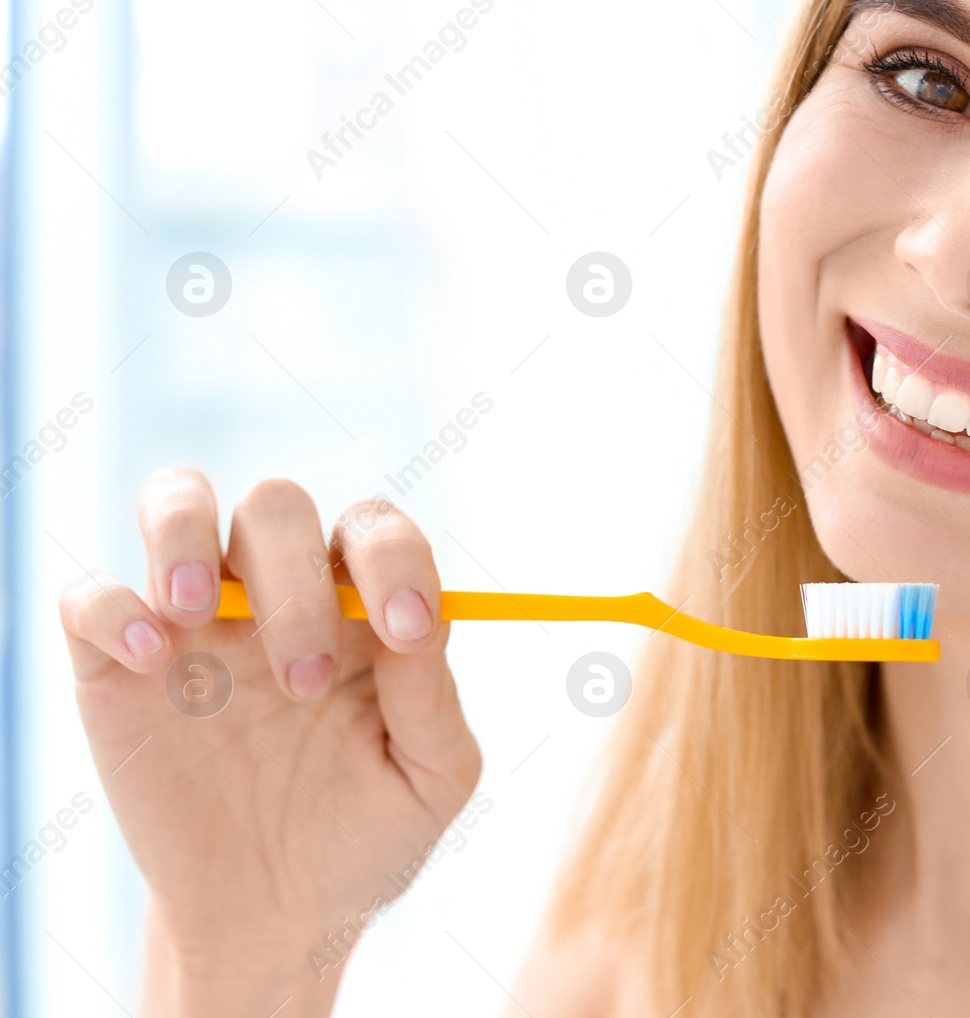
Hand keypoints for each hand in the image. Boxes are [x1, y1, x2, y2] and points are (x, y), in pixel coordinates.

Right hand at [59, 470, 482, 1015]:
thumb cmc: (366, 833)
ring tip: (196, 611)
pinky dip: (110, 605)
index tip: (407, 627)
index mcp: (362, 608)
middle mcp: (278, 594)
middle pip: (276, 506)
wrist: (277, 916)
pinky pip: (89, 595)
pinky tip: (149, 658)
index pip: (373, 531)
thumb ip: (433, 697)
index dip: (394, 558)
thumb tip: (423, 620)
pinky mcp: (117, 668)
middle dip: (294, 580)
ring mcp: (194, 623)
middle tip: (306, 683)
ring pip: (177, 500)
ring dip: (185, 534)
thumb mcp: (429, 779)